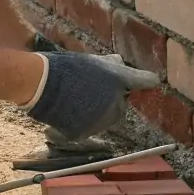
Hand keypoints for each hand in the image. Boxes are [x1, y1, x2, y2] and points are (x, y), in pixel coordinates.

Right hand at [25, 52, 159, 139]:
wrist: (41, 83)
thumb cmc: (65, 68)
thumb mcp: (91, 61)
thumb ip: (109, 64)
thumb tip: (120, 62)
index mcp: (119, 80)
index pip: (143, 81)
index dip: (147, 81)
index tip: (152, 81)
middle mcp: (115, 102)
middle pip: (120, 108)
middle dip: (111, 102)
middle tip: (92, 93)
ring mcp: (101, 120)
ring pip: (105, 121)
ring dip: (97, 114)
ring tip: (76, 102)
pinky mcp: (85, 133)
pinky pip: (87, 130)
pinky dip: (80, 124)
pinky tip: (67, 113)